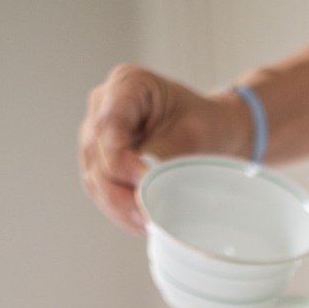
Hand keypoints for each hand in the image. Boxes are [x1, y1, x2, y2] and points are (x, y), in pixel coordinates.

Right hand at [78, 64, 251, 233]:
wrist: (214, 130)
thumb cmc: (207, 124)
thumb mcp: (193, 134)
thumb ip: (164, 156)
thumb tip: (142, 190)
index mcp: (127, 84)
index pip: (108, 124)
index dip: (120, 158)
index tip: (143, 180)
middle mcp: (104, 105)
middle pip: (96, 153)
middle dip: (118, 189)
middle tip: (145, 214)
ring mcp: (98, 134)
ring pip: (94, 175)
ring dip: (116, 205)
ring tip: (144, 223)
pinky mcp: (102, 160)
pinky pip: (100, 188)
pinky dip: (118, 209)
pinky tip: (138, 222)